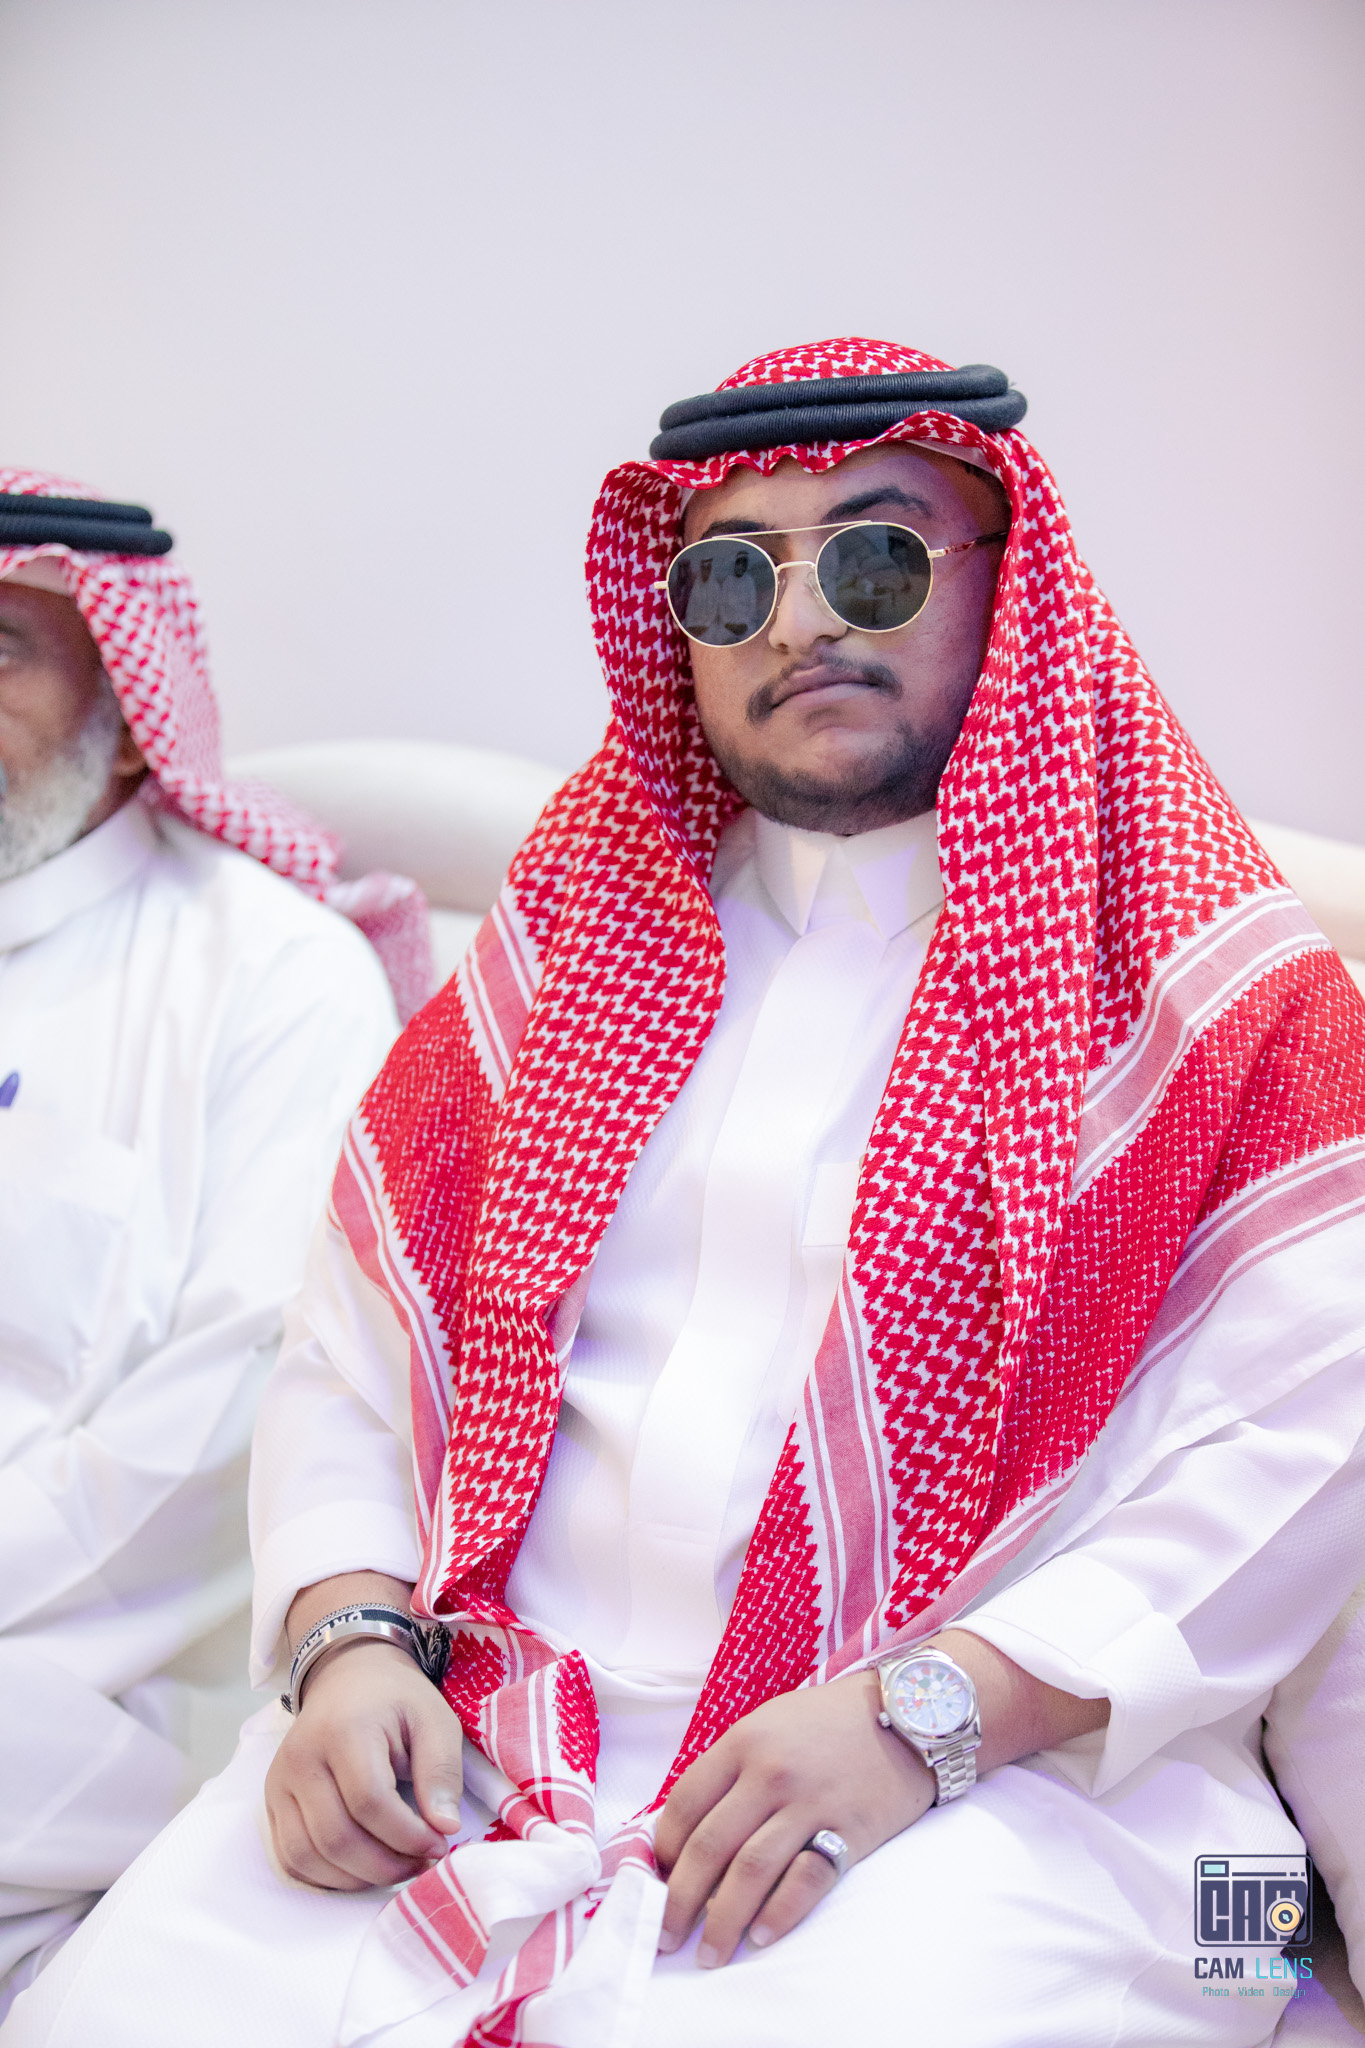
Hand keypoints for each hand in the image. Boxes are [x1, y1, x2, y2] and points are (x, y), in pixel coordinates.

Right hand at [265, 1576, 464, 1890]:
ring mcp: (280, 1782)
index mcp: (344, 1730)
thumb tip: (445, 1827)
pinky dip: (326, 1877)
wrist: (348, 1678)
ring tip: (395, 1867)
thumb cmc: (396, 1701)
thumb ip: (441, 1772)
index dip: (407, 1835)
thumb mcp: (434, 1720)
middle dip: (385, 1865)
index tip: (439, 1843)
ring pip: (308, 1856)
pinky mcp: (272, 1802)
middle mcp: (302, 1758)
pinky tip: (362, 1867)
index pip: (369, 1802)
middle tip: (420, 1863)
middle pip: (336, 1837)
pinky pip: (291, 1859)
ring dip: (356, 1878)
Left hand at [654, 1668, 929, 1966]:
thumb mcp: (768, 1725)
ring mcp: (810, 1803)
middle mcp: (770, 1773)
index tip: (658, 1881)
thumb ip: (730, 1770)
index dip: (664, 1851)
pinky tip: (760, 1937)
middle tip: (665, 1936)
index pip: (684, 1805)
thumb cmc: (827, 1722)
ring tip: (708, 1954)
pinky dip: (779, 1914)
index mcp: (743, 1743)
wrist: (908, 1713)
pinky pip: (806, 1880)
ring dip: (722, 1921)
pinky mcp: (849, 1831)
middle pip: (708, 1847)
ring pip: (750, 1871)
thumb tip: (688, 1832)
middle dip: (679, 1901)